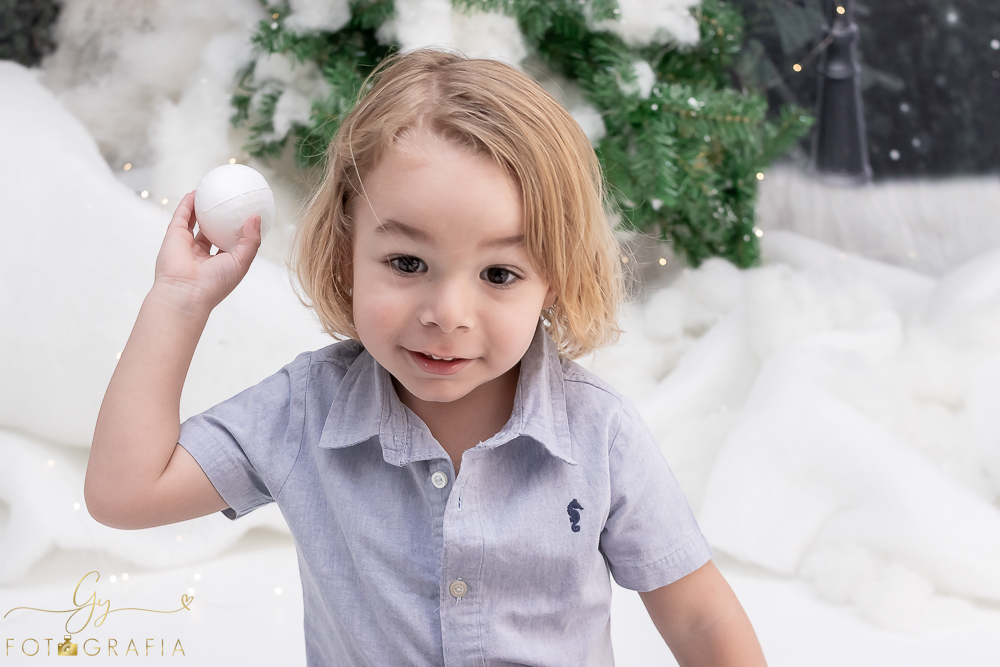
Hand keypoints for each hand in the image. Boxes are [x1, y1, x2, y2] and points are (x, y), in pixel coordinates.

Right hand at [152, 191, 260, 313]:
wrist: (186, 293)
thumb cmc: (216, 283)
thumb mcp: (241, 262)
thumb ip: (251, 241)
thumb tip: (255, 218)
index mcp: (221, 263)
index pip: (232, 243)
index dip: (240, 230)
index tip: (248, 215)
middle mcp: (204, 255)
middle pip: (214, 232)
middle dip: (221, 219)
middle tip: (230, 202)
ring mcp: (188, 246)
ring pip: (196, 223)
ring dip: (203, 208)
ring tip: (212, 193)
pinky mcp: (174, 237)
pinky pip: (182, 217)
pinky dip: (187, 204)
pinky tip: (196, 193)